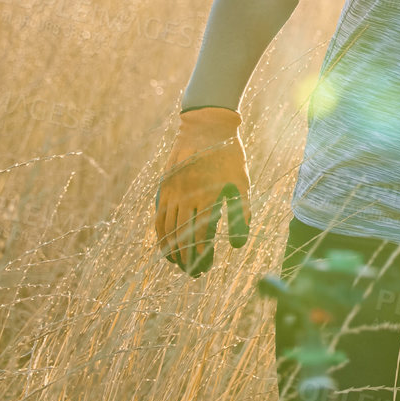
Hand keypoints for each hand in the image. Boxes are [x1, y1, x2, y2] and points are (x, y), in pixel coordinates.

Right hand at [154, 106, 251, 276]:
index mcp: (207, 197)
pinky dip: (159, 232)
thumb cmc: (229, 156)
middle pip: (181, 235)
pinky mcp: (164, 186)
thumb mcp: (241, 182)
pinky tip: (164, 243)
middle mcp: (186, 196)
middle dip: (185, 257)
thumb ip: (240, 212)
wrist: (206, 127)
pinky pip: (158, 215)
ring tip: (176, 263)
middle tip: (191, 273)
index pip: (200, 235)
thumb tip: (239, 245)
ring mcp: (172, 191)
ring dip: (170, 249)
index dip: (200, 255)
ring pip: (166, 228)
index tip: (203, 268)